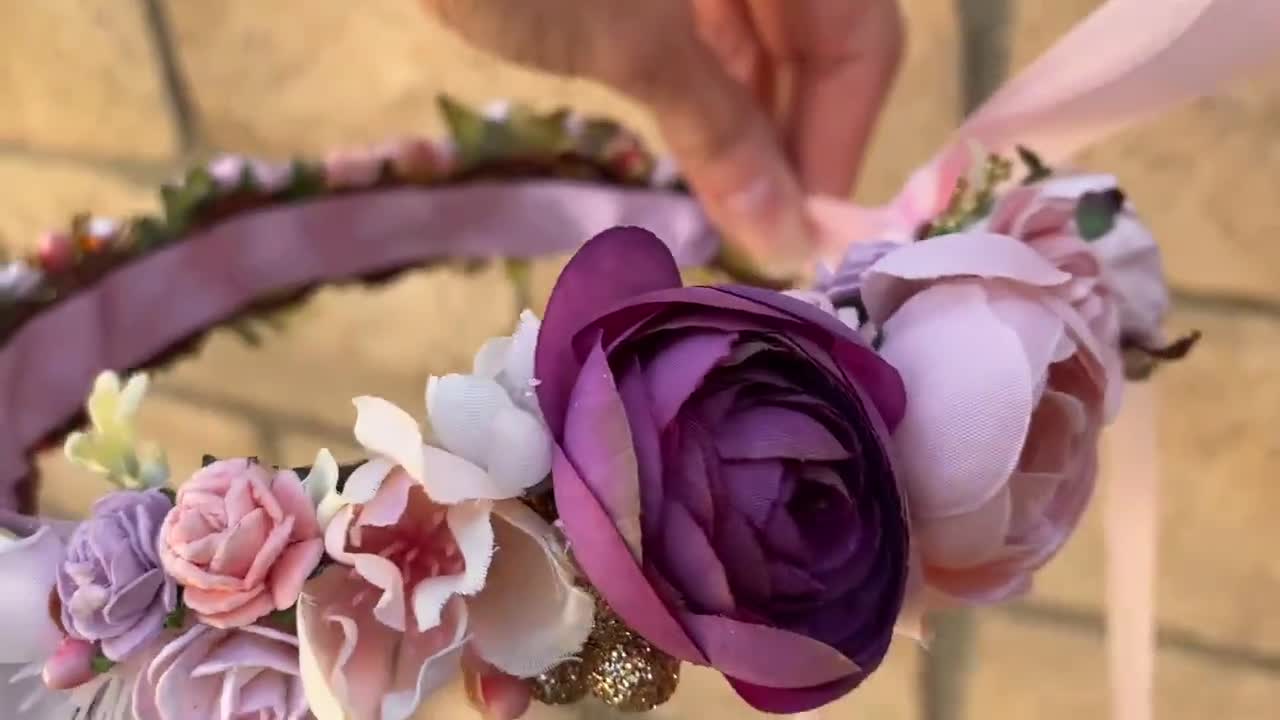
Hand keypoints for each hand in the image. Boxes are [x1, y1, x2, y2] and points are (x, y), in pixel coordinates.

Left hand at [421, 0, 902, 275]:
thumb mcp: (633, 44)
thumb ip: (723, 135)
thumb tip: (789, 243)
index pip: (863, 36)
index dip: (841, 139)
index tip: (805, 238)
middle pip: (820, 31)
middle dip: (795, 133)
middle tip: (763, 232)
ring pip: (765, 26)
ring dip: (752, 112)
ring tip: (727, 200)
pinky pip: (712, 14)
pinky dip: (708, 75)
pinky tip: (691, 136)